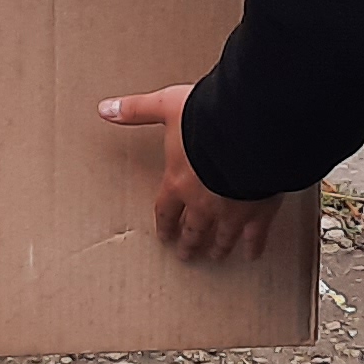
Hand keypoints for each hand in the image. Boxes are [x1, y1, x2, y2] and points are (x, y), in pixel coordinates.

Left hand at [96, 83, 277, 261]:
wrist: (248, 131)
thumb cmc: (206, 119)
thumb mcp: (166, 107)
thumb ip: (137, 110)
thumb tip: (105, 109)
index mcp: (178, 182)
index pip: (166, 210)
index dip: (165, 224)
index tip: (165, 236)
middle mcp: (202, 203)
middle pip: (193, 229)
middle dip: (189, 243)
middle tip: (187, 254)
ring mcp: (231, 210)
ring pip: (222, 236)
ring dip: (218, 247)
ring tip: (216, 256)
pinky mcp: (258, 211)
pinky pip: (255, 235)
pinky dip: (254, 245)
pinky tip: (253, 254)